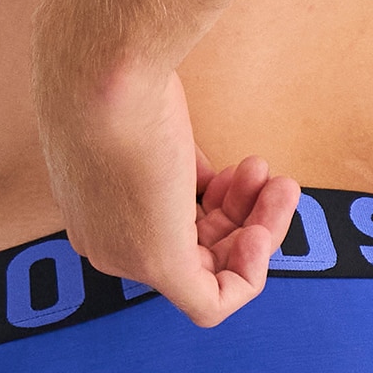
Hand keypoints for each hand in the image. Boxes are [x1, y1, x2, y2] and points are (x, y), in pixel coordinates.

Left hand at [36, 56, 298, 327]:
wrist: (106, 69)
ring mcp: (126, 254)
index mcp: (95, 208)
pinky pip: (211, 303)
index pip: (167, 224)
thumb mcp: (151, 120)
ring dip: (258, 226)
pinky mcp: (156, 262)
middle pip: (193, 247)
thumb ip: (173, 157)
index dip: (216, 201)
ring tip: (277, 182)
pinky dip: (249, 274)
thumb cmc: (122, 78)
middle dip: (245, 213)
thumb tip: (203, 173)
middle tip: (272, 176)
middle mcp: (104, 238)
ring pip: (209, 268)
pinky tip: (265, 230)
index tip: (238, 169)